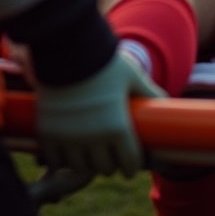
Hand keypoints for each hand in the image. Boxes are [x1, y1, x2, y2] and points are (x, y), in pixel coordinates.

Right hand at [35, 50, 164, 176]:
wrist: (67, 48)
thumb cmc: (104, 61)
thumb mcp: (131, 75)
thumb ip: (148, 91)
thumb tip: (165, 100)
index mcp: (118, 127)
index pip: (129, 163)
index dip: (132, 165)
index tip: (130, 164)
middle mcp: (94, 138)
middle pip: (105, 168)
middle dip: (110, 163)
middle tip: (110, 156)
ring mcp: (69, 138)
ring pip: (81, 167)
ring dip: (87, 163)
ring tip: (90, 155)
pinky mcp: (49, 133)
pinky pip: (57, 161)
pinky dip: (63, 160)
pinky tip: (68, 154)